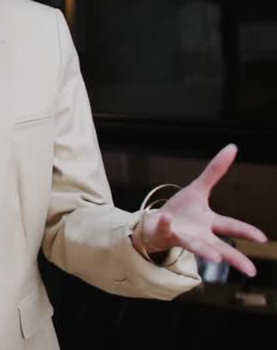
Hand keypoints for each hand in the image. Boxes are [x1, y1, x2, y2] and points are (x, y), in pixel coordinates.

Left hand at [137, 144, 268, 276]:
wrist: (155, 224)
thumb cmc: (181, 210)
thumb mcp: (198, 188)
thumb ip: (215, 171)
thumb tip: (232, 147)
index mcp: (210, 222)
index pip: (231, 226)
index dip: (247, 232)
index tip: (262, 238)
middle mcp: (200, 234)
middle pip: (220, 247)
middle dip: (234, 258)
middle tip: (250, 270)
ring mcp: (183, 236)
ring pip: (196, 246)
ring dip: (204, 251)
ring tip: (215, 259)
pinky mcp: (165, 233)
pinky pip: (166, 229)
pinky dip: (167, 224)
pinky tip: (167, 219)